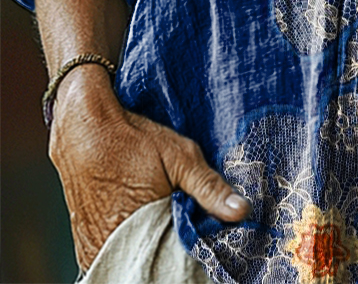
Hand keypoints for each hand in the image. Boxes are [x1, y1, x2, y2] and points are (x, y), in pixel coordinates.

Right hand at [48, 64, 251, 273]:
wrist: (83, 127)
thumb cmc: (132, 139)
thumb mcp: (179, 156)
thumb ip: (209, 187)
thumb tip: (241, 211)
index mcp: (141, 230)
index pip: (175, 262)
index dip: (192, 253)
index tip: (205, 241)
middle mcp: (113, 246)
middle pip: (153, 264)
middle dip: (172, 253)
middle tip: (182, 228)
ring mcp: (95, 248)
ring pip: (132, 263)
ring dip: (150, 251)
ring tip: (162, 226)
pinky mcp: (85, 245)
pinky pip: (113, 259)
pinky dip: (130, 250)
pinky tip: (142, 230)